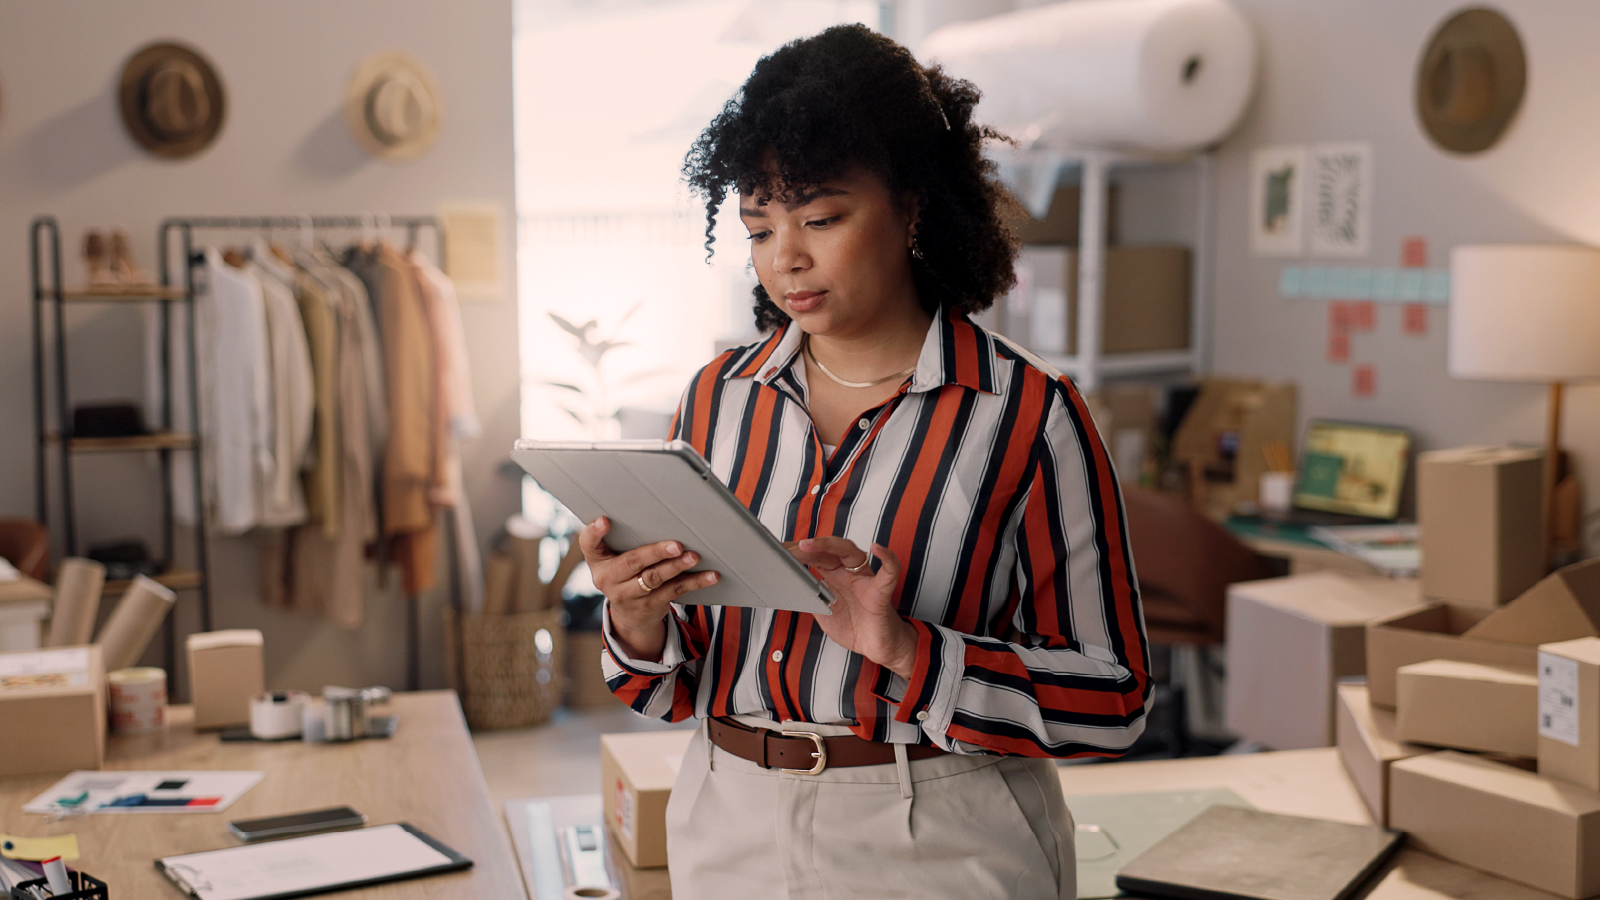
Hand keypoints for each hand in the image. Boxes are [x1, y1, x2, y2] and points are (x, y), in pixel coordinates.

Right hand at [578, 517, 718, 661]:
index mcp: (597, 561)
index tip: (604, 520)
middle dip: (655, 553)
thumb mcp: (612, 558)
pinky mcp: (650, 605)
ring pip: (655, 579)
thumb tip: (653, 510)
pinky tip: (710, 575)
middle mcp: (608, 579)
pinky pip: (675, 591)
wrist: (629, 616)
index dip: (594, 532)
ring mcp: (629, 595)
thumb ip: (621, 537)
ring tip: (694, 557)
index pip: (589, 544)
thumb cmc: (624, 573)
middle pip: (632, 563)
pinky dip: (695, 581)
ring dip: (677, 567)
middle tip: (675, 545)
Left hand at [787, 537, 916, 678]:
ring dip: (829, 545)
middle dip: (808, 547)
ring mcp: (865, 580)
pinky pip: (889, 572)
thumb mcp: (824, 614)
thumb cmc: (854, 627)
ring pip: (851, 552)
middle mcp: (850, 573)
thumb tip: (789, 588)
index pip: (816, 556)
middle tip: (787, 548)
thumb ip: (811, 599)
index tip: (778, 549)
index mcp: (835, 576)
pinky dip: (887, 558)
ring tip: (808, 544)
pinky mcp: (880, 593)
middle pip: (830, 550)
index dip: (799, 552)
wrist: (878, 647)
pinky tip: (876, 548)